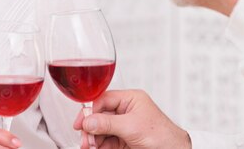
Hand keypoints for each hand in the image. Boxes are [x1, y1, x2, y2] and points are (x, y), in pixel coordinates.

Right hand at [73, 90, 190, 148]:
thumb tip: (89, 121)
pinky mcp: (124, 139)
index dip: (90, 110)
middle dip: (91, 127)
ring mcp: (125, 125)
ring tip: (89, 146)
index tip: (81, 122)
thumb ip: (108, 123)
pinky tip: (95, 148)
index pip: (104, 99)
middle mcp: (126, 110)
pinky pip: (106, 140)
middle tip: (85, 138)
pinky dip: (99, 145)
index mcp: (131, 99)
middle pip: (100, 115)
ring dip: (93, 138)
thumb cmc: (162, 135)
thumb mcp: (131, 126)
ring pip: (101, 129)